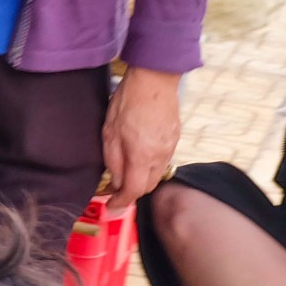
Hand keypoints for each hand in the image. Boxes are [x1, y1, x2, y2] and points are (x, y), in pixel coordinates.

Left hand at [103, 66, 181, 209]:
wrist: (154, 79)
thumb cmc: (127, 102)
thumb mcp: (109, 133)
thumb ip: (114, 161)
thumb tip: (116, 183)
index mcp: (142, 156)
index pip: (133, 191)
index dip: (121, 202)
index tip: (111, 206)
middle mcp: (160, 155)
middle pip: (147, 186)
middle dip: (130, 192)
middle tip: (113, 189)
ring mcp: (171, 147)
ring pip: (156, 174)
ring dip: (141, 178)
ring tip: (124, 172)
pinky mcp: (175, 138)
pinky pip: (163, 160)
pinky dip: (150, 165)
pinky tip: (139, 156)